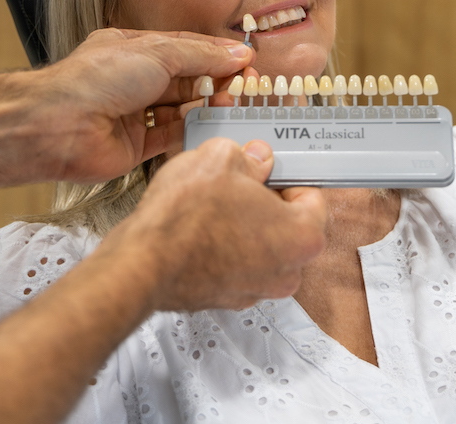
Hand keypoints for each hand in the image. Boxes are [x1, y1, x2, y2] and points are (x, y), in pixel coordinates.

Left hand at [22, 28, 254, 184]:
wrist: (60, 124)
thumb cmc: (95, 79)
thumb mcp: (157, 52)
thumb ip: (200, 55)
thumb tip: (234, 54)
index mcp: (132, 49)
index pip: (183, 47)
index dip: (214, 53)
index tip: (243, 60)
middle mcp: (133, 80)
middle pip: (185, 79)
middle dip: (216, 80)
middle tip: (246, 84)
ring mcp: (134, 113)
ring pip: (181, 108)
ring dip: (208, 105)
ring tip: (233, 103)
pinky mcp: (136, 146)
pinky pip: (172, 137)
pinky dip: (193, 131)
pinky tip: (213, 125)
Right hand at [112, 137, 326, 310]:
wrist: (142, 263)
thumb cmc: (185, 220)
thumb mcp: (220, 159)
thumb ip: (247, 157)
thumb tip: (254, 159)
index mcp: (302, 236)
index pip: (313, 198)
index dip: (288, 177)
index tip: (269, 169)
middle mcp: (286, 272)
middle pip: (288, 226)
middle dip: (266, 203)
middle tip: (239, 183)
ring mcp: (255, 290)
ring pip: (261, 247)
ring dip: (244, 226)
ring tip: (214, 205)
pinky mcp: (226, 298)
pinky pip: (236, 265)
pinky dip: (224, 248)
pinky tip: (199, 228)